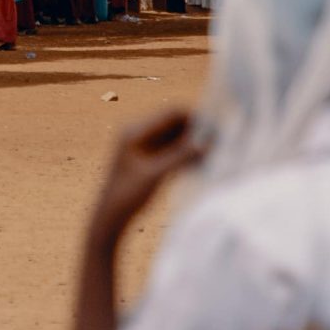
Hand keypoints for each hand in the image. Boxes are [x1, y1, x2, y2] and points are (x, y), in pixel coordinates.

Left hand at [87, 108, 202, 246]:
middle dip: (195, 132)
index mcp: (135, 131)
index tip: (215, 128)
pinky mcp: (149, 159)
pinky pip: (172, 151)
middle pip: (174, 125)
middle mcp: (139, 134)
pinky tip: (201, 165)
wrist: (110, 216)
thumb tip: (206, 143)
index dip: (193, 118)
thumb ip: (180, 157)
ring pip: (175, 139)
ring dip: (192, 145)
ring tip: (213, 155)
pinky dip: (186, 156)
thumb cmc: (128, 194)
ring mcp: (143, 146)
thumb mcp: (156, 174)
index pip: (171, 114)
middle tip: (219, 143)